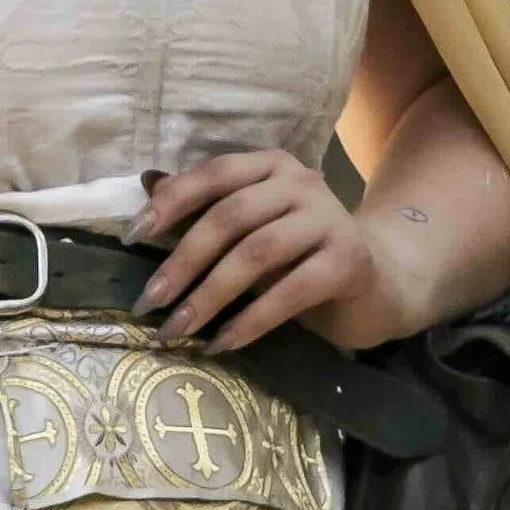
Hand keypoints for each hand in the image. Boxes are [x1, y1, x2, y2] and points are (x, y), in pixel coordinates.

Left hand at [133, 148, 396, 353]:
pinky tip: (222, 343)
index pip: (214, 174)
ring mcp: (329, 219)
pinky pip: (290, 292)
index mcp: (271, 166)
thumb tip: (147, 182)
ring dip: (209, 296)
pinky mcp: (347, 261)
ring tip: (176, 330)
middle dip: (182, 262)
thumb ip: (205, 206)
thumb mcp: (250, 228)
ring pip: (255, 253)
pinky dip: (250, 321)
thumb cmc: (300, 256)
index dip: (171, 203)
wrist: (376, 283)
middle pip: (230, 216)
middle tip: (148, 302)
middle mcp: (302, 183)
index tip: (132, 237)